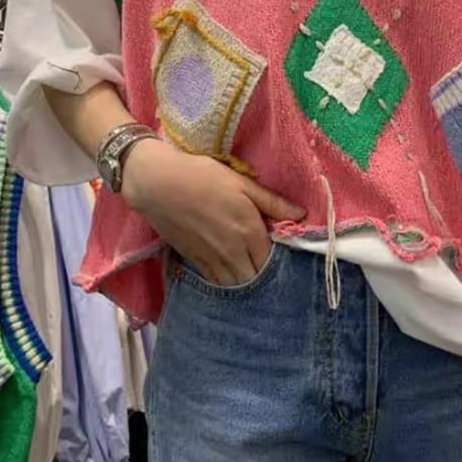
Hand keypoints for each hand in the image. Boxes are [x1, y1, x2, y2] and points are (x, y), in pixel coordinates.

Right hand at [121, 139, 305, 285]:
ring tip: (247, 269)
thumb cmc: (204, 176)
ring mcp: (212, 260)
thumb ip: (272, 202)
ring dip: (244, 281)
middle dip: (262, 274)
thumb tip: (302, 214)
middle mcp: (233, 252)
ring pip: (235, 285)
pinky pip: (215, 282)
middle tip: (264, 261)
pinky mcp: (194, 261)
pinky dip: (225, 281)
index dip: (277, 258)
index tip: (277, 250)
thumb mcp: (242, 183)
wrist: (159, 184)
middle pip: (255, 278)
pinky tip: (227, 271)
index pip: (271, 261)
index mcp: (249, 232)